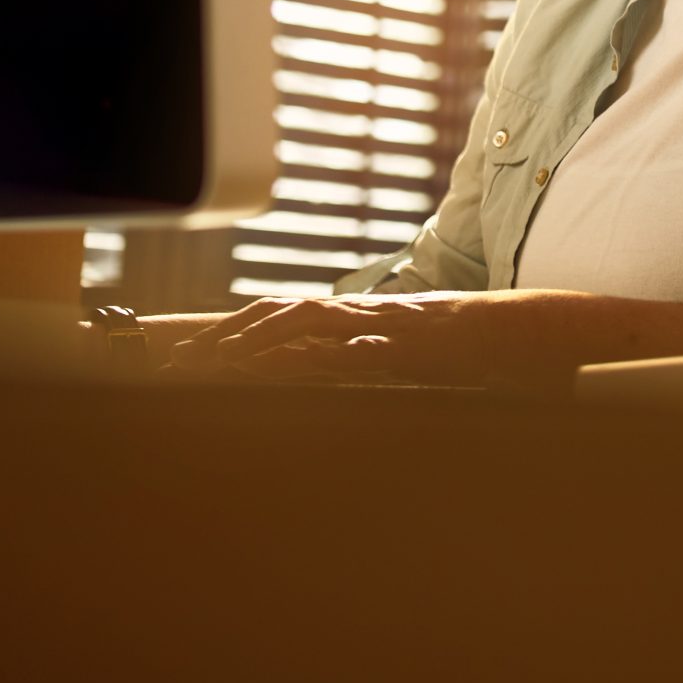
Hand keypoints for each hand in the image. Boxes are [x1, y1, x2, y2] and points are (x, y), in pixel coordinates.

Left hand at [168, 292, 492, 382]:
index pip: (277, 313)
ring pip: (306, 321)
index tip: (190, 351)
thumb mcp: (385, 350)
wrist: (500, 331)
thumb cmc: (447, 346)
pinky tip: (286, 365)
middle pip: (278, 312)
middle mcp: (353, 313)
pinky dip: (316, 355)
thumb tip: (301, 370)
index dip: (232, 329)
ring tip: (220, 358)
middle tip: (182, 359)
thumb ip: (345, 354)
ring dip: (259, 337)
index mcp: (347, 314)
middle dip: (227, 333)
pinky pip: (351, 348)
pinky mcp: (399, 346)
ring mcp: (375, 326)